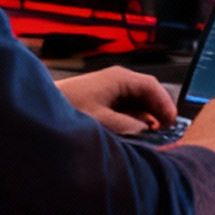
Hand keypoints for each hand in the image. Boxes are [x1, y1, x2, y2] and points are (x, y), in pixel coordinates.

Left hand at [57, 66, 176, 134]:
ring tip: (153, 136)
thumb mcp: (103, 121)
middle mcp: (117, 80)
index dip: (166, 105)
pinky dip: (134, 119)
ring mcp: (110, 89)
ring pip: (138, 102)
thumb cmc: (68, 108)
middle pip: (148, 93)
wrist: (41, 107)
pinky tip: (135, 133)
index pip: (153, 86)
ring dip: (146, 117)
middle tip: (167, 132)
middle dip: (158, 112)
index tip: (173, 123)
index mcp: (120, 78)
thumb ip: (130, 127)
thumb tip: (148, 131)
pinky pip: (127, 107)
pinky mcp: (103, 99)